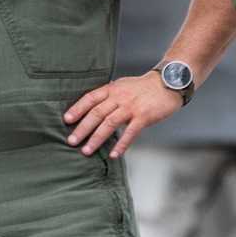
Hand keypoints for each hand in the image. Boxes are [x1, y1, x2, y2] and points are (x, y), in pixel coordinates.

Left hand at [63, 72, 188, 159]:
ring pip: (109, 123)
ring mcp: (131, 107)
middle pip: (96, 113)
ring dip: (96, 138)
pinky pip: (130, 132)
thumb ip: (109, 96)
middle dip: (82, 128)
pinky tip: (113, 154)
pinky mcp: (144, 116)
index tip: (66, 120)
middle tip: (71, 141)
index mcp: (112, 89)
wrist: (169, 82)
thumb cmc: (144, 87)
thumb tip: (93, 109)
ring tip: (86, 150)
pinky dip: (121, 144)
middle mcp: (119, 97)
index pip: (90, 98)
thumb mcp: (123, 86)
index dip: (77, 109)